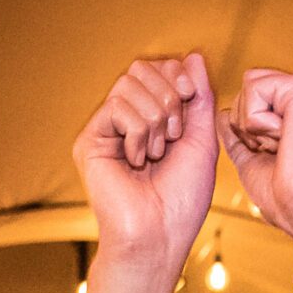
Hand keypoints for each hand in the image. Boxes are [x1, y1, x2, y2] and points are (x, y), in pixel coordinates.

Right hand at [75, 54, 218, 282]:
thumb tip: (192, 55)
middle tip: (173, 134)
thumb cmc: (182, 201)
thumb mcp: (202, 141)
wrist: (159, 237)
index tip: (190, 97)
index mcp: (152, 119)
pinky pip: (117, 105)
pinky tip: (136, 160)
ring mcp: (106, 130)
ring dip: (155, 117)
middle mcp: (126, 121)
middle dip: (168, 94)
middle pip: (142, 68)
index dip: (178, 74)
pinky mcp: (90, 141)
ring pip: (129, 83)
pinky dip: (138, 131)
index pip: (159, 69)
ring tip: (156, 153)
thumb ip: (198, 97)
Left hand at [217, 68, 292, 243]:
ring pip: (250, 83)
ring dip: (252, 125)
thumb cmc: (291, 199)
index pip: (258, 97)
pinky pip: (254, 88)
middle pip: (251, 85)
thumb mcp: (256, 162)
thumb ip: (241, 137)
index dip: (249, 128)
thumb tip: (223, 114)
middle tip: (277, 153)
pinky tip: (284, 140)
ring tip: (282, 147)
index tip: (275, 157)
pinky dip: (257, 122)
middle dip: (247, 124)